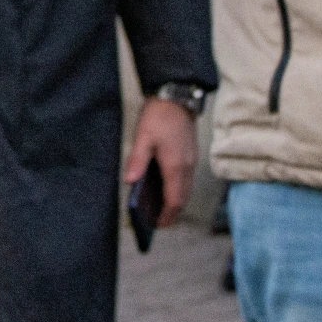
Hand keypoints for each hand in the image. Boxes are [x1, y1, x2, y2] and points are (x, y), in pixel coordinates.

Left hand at [123, 96, 197, 230]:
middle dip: (171, 213)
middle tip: (156, 222)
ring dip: (175, 202)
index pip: (175, 201)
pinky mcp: (191, 155)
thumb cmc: (159, 116)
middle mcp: (187, 167)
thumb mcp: (143, 137)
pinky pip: (186, 180)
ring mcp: (191, 161)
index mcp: (175, 166)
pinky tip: (165, 189)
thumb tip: (130, 182)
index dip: (166, 216)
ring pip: (186, 190)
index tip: (156, 225)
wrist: (177, 96)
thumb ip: (137, 160)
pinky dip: (178, 190)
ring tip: (159, 210)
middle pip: (183, 199)